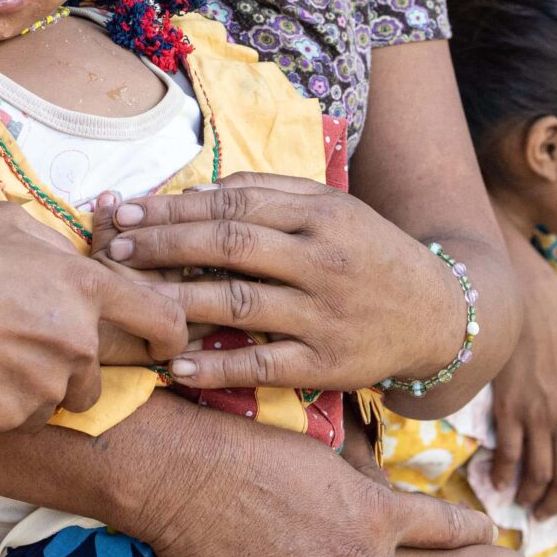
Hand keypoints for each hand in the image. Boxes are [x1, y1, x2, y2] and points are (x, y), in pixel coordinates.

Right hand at [0, 204, 187, 432]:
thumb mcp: (14, 224)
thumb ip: (57, 247)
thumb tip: (71, 259)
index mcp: (87, 288)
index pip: (162, 319)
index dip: (170, 338)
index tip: (165, 348)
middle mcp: (79, 341)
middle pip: (96, 375)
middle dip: (71, 370)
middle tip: (23, 349)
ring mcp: (48, 383)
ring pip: (57, 399)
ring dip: (34, 387)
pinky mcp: (15, 416)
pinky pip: (19, 418)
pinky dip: (0, 405)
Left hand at [94, 173, 468, 390]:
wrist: (439, 314)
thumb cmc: (370, 252)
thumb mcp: (333, 208)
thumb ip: (271, 193)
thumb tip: (196, 189)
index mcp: (322, 214)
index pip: (235, 202)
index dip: (175, 206)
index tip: (128, 211)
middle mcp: (323, 260)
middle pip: (230, 245)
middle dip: (165, 244)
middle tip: (116, 247)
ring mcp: (325, 315)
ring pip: (240, 303)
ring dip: (178, 301)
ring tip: (133, 298)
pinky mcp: (328, 364)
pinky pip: (262, 366)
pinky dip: (217, 367)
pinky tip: (177, 365)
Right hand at [489, 229, 556, 520]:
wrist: (528, 301)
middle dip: (556, 504)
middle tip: (546, 514)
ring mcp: (538, 416)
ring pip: (536, 474)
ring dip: (530, 497)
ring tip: (523, 505)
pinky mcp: (508, 409)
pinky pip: (508, 455)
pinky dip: (503, 476)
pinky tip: (499, 483)